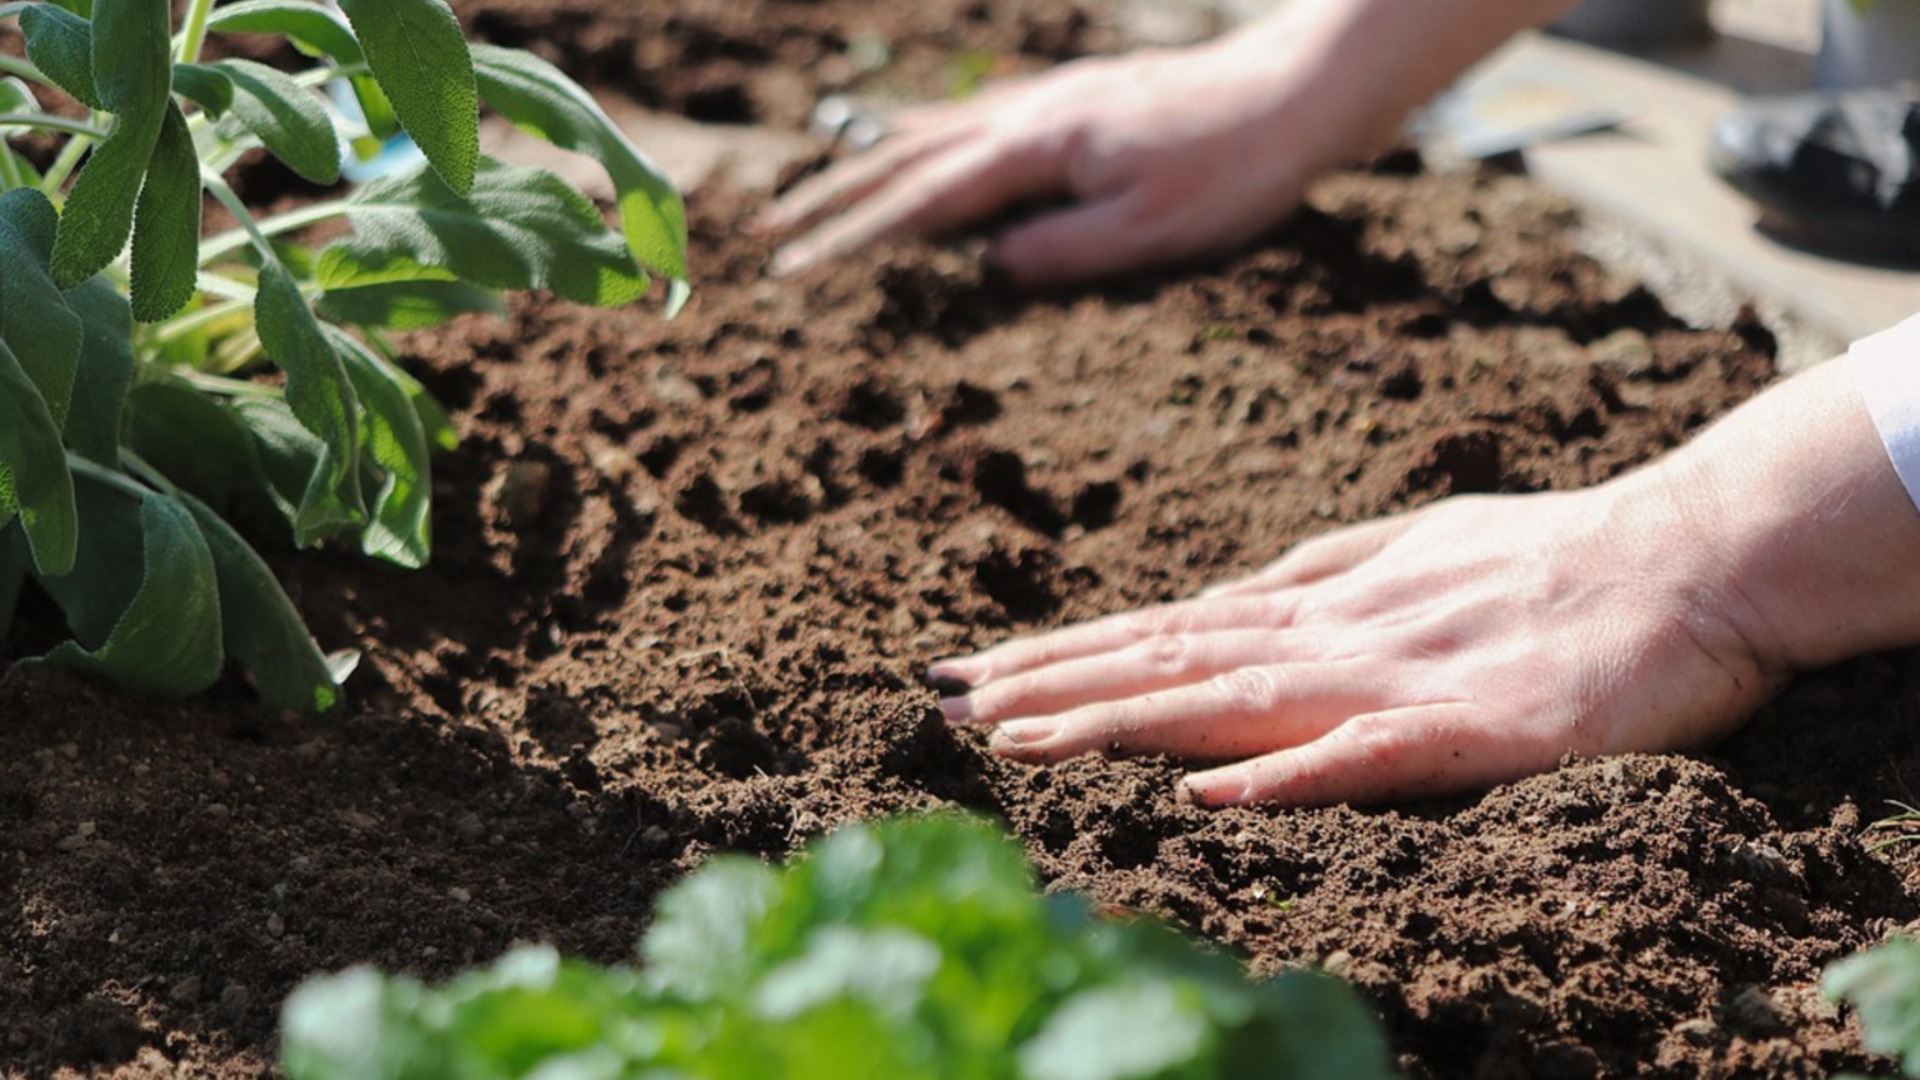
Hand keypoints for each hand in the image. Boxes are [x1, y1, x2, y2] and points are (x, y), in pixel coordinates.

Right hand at [755, 36, 1370, 285]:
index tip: (794, 266)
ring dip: (868, 163)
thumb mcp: (1153, 231)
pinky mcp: (1076, 99)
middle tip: (768, 229)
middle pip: (907, 158)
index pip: (922, 201)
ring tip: (815, 188)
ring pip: (935, 131)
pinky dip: (926, 133)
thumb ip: (1063, 251)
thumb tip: (988, 271)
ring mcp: (1050, 100)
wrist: (1299, 90)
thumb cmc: (1235, 168)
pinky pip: (975, 116)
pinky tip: (915, 138)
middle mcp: (1031, 114)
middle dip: (833, 197)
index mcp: (1039, 148)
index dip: (853, 237)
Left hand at [928, 483, 1788, 807]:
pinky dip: (1287, 773)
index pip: (1164, 632)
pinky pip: (1370, 754)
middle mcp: (1335, 635)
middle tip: (941, 700)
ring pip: (1234, 699)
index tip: (968, 672)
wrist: (1694, 558)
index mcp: (1321, 606)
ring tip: (1017, 737)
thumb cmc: (1555, 557)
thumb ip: (1318, 576)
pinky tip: (1208, 792)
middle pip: (1169, 660)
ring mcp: (1400, 679)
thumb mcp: (1411, 553)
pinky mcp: (1478, 729)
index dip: (1062, 653)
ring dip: (1120, 717)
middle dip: (1049, 682)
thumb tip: (1226, 595)